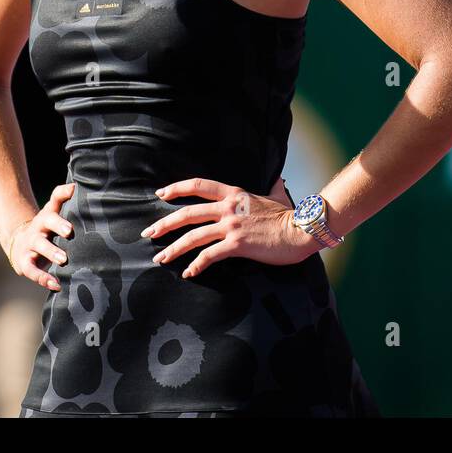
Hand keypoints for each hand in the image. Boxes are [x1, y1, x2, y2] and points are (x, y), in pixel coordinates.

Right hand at [5, 182, 74, 290]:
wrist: (20, 243)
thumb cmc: (47, 227)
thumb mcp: (53, 211)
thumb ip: (63, 198)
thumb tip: (76, 185)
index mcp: (48, 215)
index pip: (54, 202)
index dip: (63, 195)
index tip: (74, 192)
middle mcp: (38, 227)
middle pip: (46, 223)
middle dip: (58, 226)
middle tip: (70, 232)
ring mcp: (30, 245)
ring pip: (40, 247)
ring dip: (51, 252)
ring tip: (64, 259)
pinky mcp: (25, 263)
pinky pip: (33, 271)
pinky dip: (44, 279)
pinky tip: (57, 285)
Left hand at [142, 176, 316, 278]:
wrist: (302, 230)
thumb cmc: (291, 216)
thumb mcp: (276, 196)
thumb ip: (272, 188)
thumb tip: (278, 179)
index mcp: (234, 194)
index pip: (199, 185)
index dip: (177, 188)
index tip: (161, 194)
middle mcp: (229, 207)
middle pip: (188, 213)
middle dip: (165, 224)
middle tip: (149, 234)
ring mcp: (232, 226)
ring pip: (194, 236)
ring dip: (174, 248)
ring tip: (161, 258)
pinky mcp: (237, 245)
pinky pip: (209, 256)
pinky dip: (196, 265)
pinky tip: (188, 273)